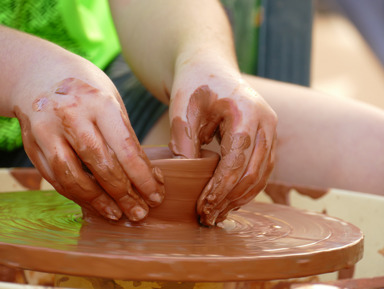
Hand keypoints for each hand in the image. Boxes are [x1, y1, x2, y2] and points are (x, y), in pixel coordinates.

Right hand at [12, 61, 164, 221]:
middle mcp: (71, 116)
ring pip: (74, 178)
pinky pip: (55, 178)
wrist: (39, 73)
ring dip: (99, 202)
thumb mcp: (112, 102)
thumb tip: (146, 176)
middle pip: (102, 166)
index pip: (126, 150)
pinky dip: (77, 195)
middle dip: (124, 195)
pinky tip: (94, 203)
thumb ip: (125, 137)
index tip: (156, 196)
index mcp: (100, 103)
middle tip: (140, 212)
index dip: (143, 179)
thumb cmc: (87, 89)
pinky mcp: (31, 145)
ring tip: (118, 214)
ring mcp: (47, 131)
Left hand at [169, 59, 276, 225]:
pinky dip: (248, 187)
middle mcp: (267, 122)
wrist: (209, 68)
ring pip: (262, 175)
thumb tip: (188, 179)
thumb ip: (184, 143)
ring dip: (241, 198)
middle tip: (208, 217)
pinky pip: (262, 169)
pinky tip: (230, 199)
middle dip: (230, 199)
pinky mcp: (267, 137)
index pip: (237, 161)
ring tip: (219, 214)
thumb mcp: (183, 110)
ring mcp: (270, 130)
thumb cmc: (194, 85)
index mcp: (247, 112)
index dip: (220, 189)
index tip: (203, 207)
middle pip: (254, 172)